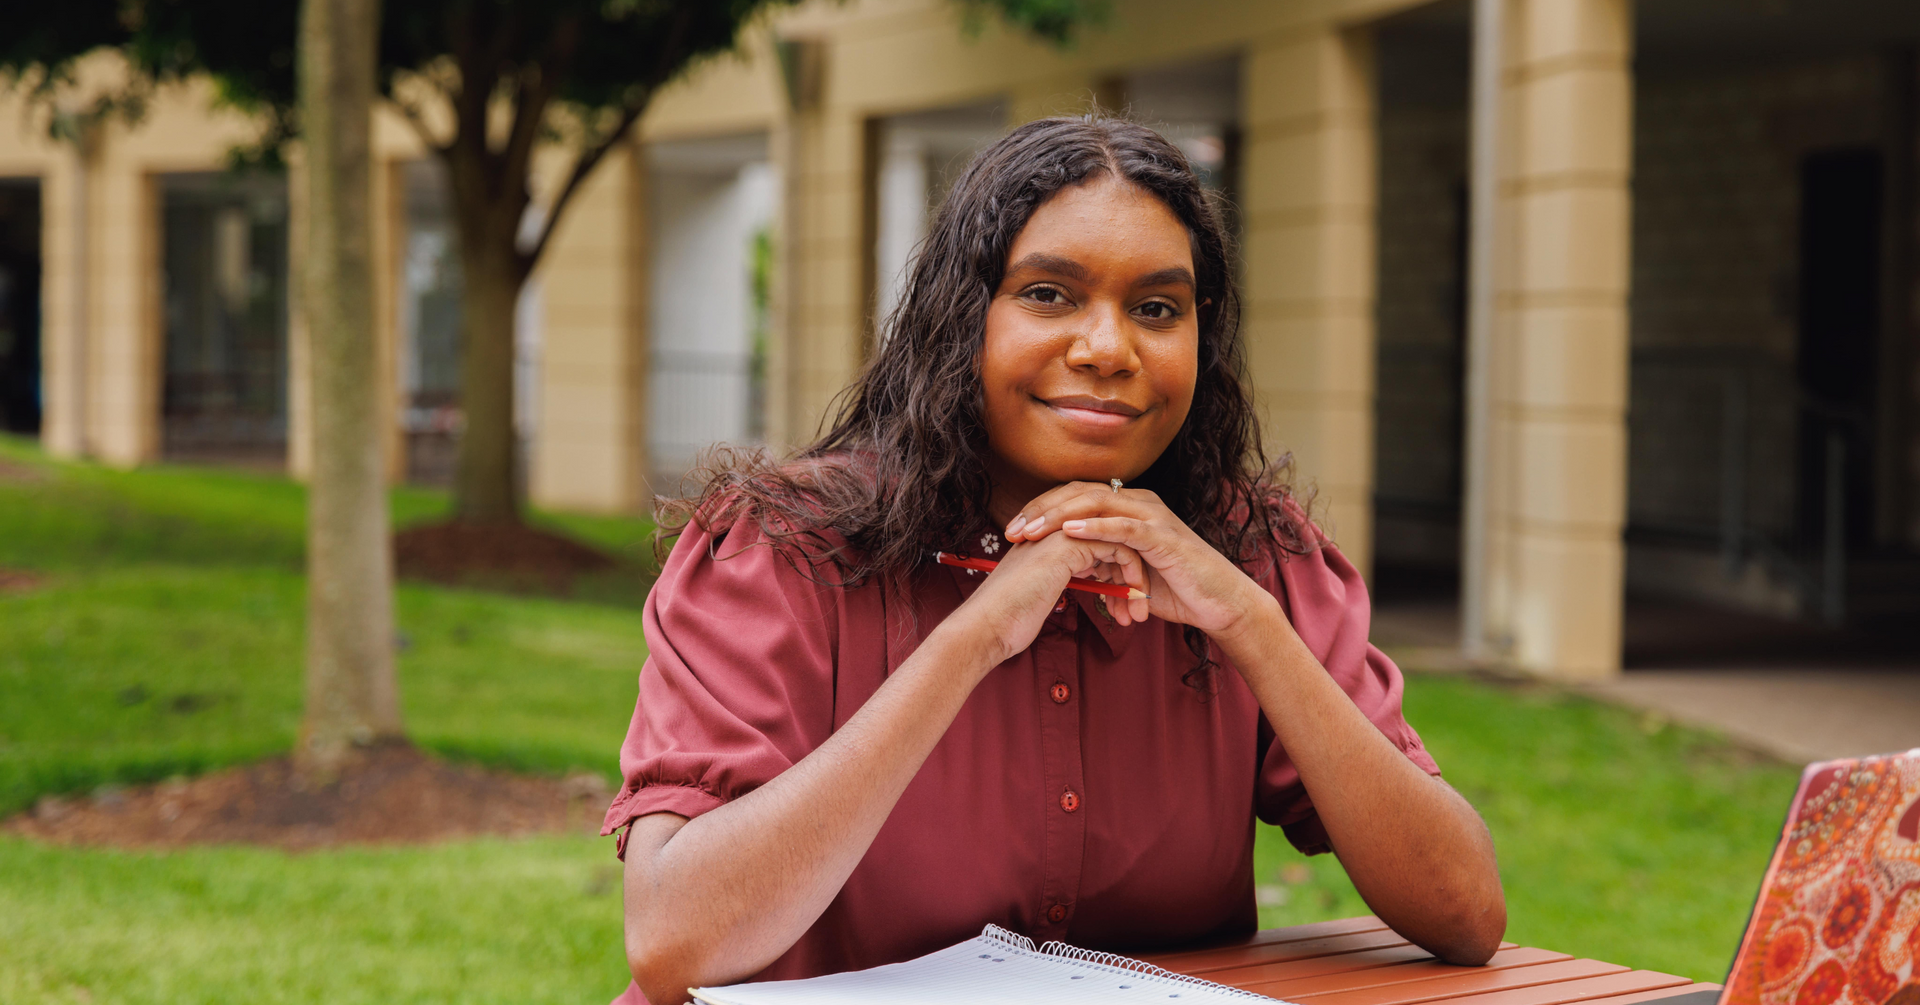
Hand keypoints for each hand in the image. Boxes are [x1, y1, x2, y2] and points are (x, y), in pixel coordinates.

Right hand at [950, 528, 1149, 665]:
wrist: (988, 625)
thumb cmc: (1009, 619)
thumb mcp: (1039, 593)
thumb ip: (1055, 582)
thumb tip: (1072, 590)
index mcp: (1048, 540)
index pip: (1096, 544)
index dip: (1115, 572)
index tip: (1125, 604)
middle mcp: (1055, 529)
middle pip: (1110, 540)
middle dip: (1130, 575)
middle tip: (1139, 609)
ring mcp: (1061, 532)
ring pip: (1119, 543)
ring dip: (1134, 579)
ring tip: (1137, 614)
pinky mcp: (1070, 543)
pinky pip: (1118, 547)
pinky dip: (1131, 574)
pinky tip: (1132, 600)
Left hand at [1003, 482, 1274, 641]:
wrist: (1217, 603)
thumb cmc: (1174, 589)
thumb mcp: (1126, 574)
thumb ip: (1100, 564)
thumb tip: (1067, 569)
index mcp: (1127, 508)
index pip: (1074, 498)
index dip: (1041, 510)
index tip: (1011, 531)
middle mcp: (1138, 503)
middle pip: (1079, 493)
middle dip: (1041, 511)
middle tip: (1011, 530)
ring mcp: (1152, 516)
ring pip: (1096, 504)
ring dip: (1059, 516)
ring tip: (1032, 531)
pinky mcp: (1163, 536)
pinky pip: (1123, 526)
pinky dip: (1095, 528)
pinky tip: (1070, 533)